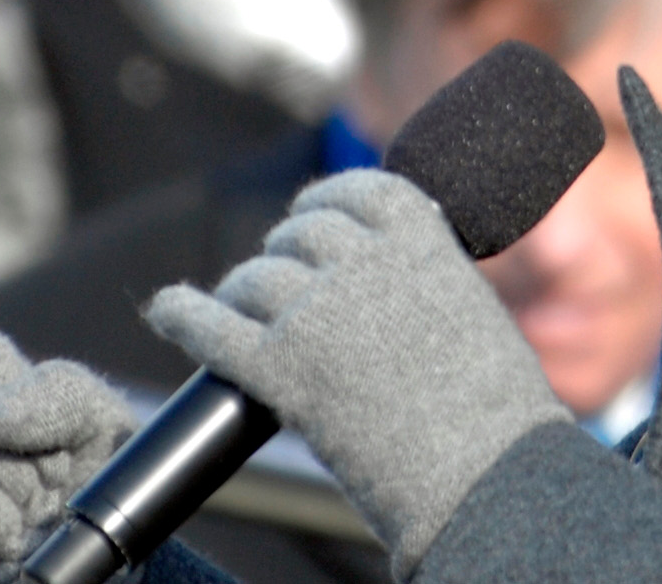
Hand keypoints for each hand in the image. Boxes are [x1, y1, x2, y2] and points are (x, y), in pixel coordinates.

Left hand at [144, 169, 570, 573]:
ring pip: (254, 279)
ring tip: (243, 311)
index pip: (355, 189)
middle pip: (300, 233)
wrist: (487, 472)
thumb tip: (370, 267)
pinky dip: (182, 314)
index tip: (314, 213)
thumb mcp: (468, 306)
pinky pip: (210, 326)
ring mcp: (318, 313)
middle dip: (286, 252)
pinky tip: (168, 310)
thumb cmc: (493, 404)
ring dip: (244, 290)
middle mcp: (364, 262)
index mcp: (420, 237)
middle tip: (285, 281)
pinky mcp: (279, 368)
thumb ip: (419, 274)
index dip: (325, 201)